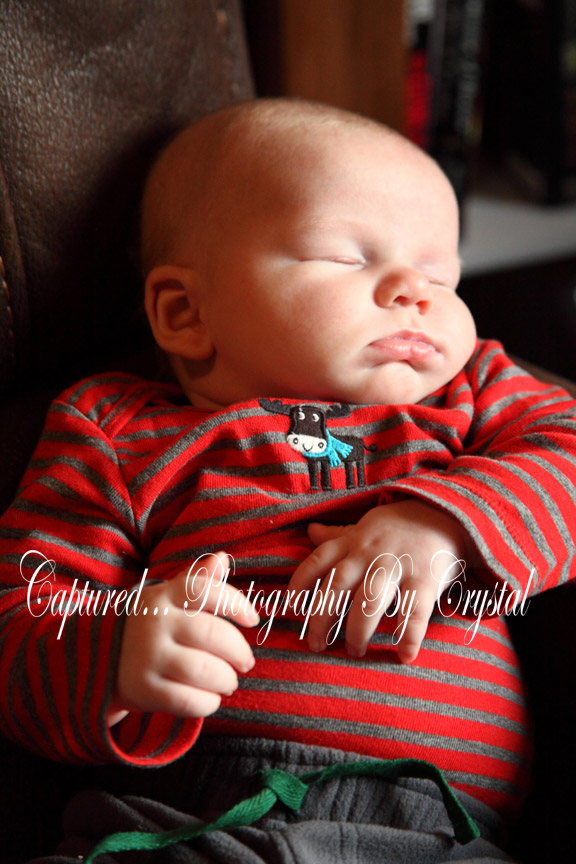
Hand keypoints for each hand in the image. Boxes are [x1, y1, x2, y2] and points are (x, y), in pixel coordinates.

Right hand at [110, 552, 258, 724]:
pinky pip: (188, 700)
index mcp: (164, 596)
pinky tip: (212, 697)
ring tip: (229, 681)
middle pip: (212, 635)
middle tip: (246, 661)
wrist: (98, 655)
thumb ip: (197, 579)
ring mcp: (148, 657)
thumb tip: (223, 558)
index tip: (253, 620)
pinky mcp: (143, 690)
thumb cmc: (148, 622)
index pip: (205, 591)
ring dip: (227, 679)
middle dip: (239, 651)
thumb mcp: (167, 596)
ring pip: (204, 670)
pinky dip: (209, 702)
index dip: (236, 604)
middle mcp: (155, 623)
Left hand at [289, 500, 468, 663]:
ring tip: (354, 652)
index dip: (299, 585)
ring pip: (369, 601)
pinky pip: (414, 611)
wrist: (446, 512)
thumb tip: (310, 531)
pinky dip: (409, 635)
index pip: (317, 561)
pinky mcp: (425, 578)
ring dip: (358, 630)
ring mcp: (397, 565)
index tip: (289, 610)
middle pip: (337, 587)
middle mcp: (370, 554)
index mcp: (353, 542)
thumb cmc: (399, 526)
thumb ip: (338, 535)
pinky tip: (404, 656)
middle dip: (322, 619)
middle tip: (316, 645)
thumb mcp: (366, 526)